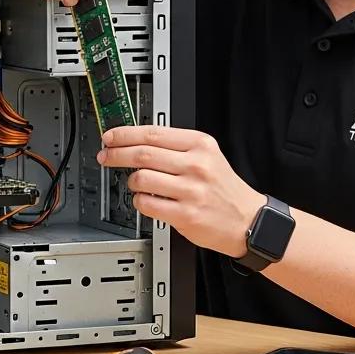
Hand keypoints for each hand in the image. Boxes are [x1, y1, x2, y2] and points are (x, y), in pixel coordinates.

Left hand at [98, 126, 266, 258]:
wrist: (248, 220)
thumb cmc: (223, 188)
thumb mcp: (208, 156)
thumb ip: (176, 146)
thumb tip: (136, 140)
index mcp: (200, 145)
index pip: (153, 133)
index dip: (124, 134)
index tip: (110, 137)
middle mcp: (196, 165)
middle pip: (143, 154)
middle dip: (116, 154)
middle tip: (105, 156)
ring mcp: (191, 191)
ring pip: (141, 178)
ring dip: (131, 181)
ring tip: (135, 183)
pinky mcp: (185, 214)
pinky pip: (147, 204)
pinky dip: (139, 201)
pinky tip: (145, 200)